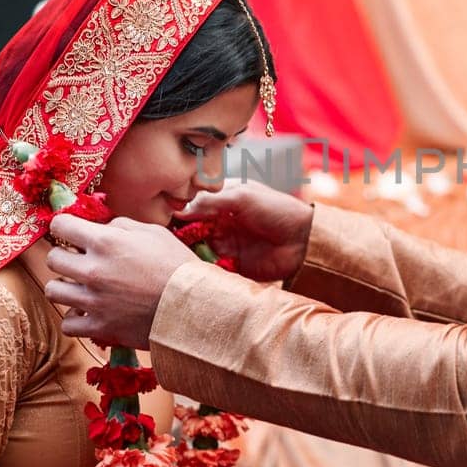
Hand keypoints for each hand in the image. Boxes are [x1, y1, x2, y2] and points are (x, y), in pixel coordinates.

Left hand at [43, 215, 194, 349]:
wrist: (195, 305)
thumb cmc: (178, 265)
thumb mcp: (153, 233)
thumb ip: (120, 227)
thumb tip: (101, 229)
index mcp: (105, 242)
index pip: (60, 226)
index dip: (64, 227)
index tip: (71, 232)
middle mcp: (93, 270)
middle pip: (52, 259)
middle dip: (65, 256)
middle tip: (80, 260)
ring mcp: (94, 301)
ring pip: (53, 291)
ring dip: (66, 287)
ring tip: (82, 287)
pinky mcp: (100, 326)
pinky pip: (67, 323)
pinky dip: (75, 317)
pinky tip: (89, 310)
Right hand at [174, 182, 313, 282]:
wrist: (305, 239)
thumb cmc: (277, 209)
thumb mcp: (242, 197)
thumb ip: (210, 201)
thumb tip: (178, 209)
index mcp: (222, 201)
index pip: (192, 206)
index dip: (176, 212)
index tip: (161, 218)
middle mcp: (220, 222)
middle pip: (189, 230)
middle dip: (176, 235)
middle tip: (161, 241)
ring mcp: (225, 244)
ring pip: (196, 250)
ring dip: (185, 253)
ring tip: (172, 256)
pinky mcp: (231, 265)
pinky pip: (209, 267)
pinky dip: (200, 269)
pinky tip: (189, 269)